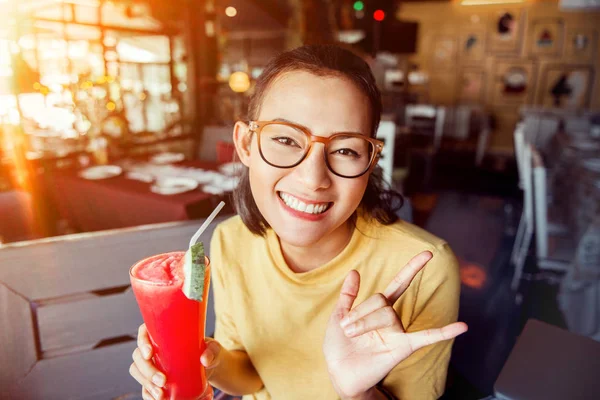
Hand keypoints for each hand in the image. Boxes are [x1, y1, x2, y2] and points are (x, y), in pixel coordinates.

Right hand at [129, 324, 222, 399]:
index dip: (142, 341)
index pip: (144, 331)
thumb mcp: (213, 348)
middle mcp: (155, 348)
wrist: (211, 368)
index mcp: (164, 334)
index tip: (149, 353)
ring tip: (161, 394)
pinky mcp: (155, 379)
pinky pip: (145, 386)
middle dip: (147, 370)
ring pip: (138, 371)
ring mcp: (153, 364)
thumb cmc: (209, 351)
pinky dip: (148, 393)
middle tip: (163, 380)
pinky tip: (158, 398)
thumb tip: (204, 360)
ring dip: (146, 383)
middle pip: (138, 356)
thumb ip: (211, 351)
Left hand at [323, 251, 467, 399]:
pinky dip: (444, 332)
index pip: (399, 284)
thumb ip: (348, 295)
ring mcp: (398, 333)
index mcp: (379, 309)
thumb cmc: (340, 347)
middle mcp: (392, 319)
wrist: (340, 374)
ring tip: (350, 333)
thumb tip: (355, 271)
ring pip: (386, 313)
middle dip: (360, 311)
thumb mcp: (339, 317)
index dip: (413, 268)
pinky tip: (462, 326)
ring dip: (364, 322)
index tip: (428, 254)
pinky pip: (426, 338)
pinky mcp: (401, 348)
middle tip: (346, 327)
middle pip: (381, 300)